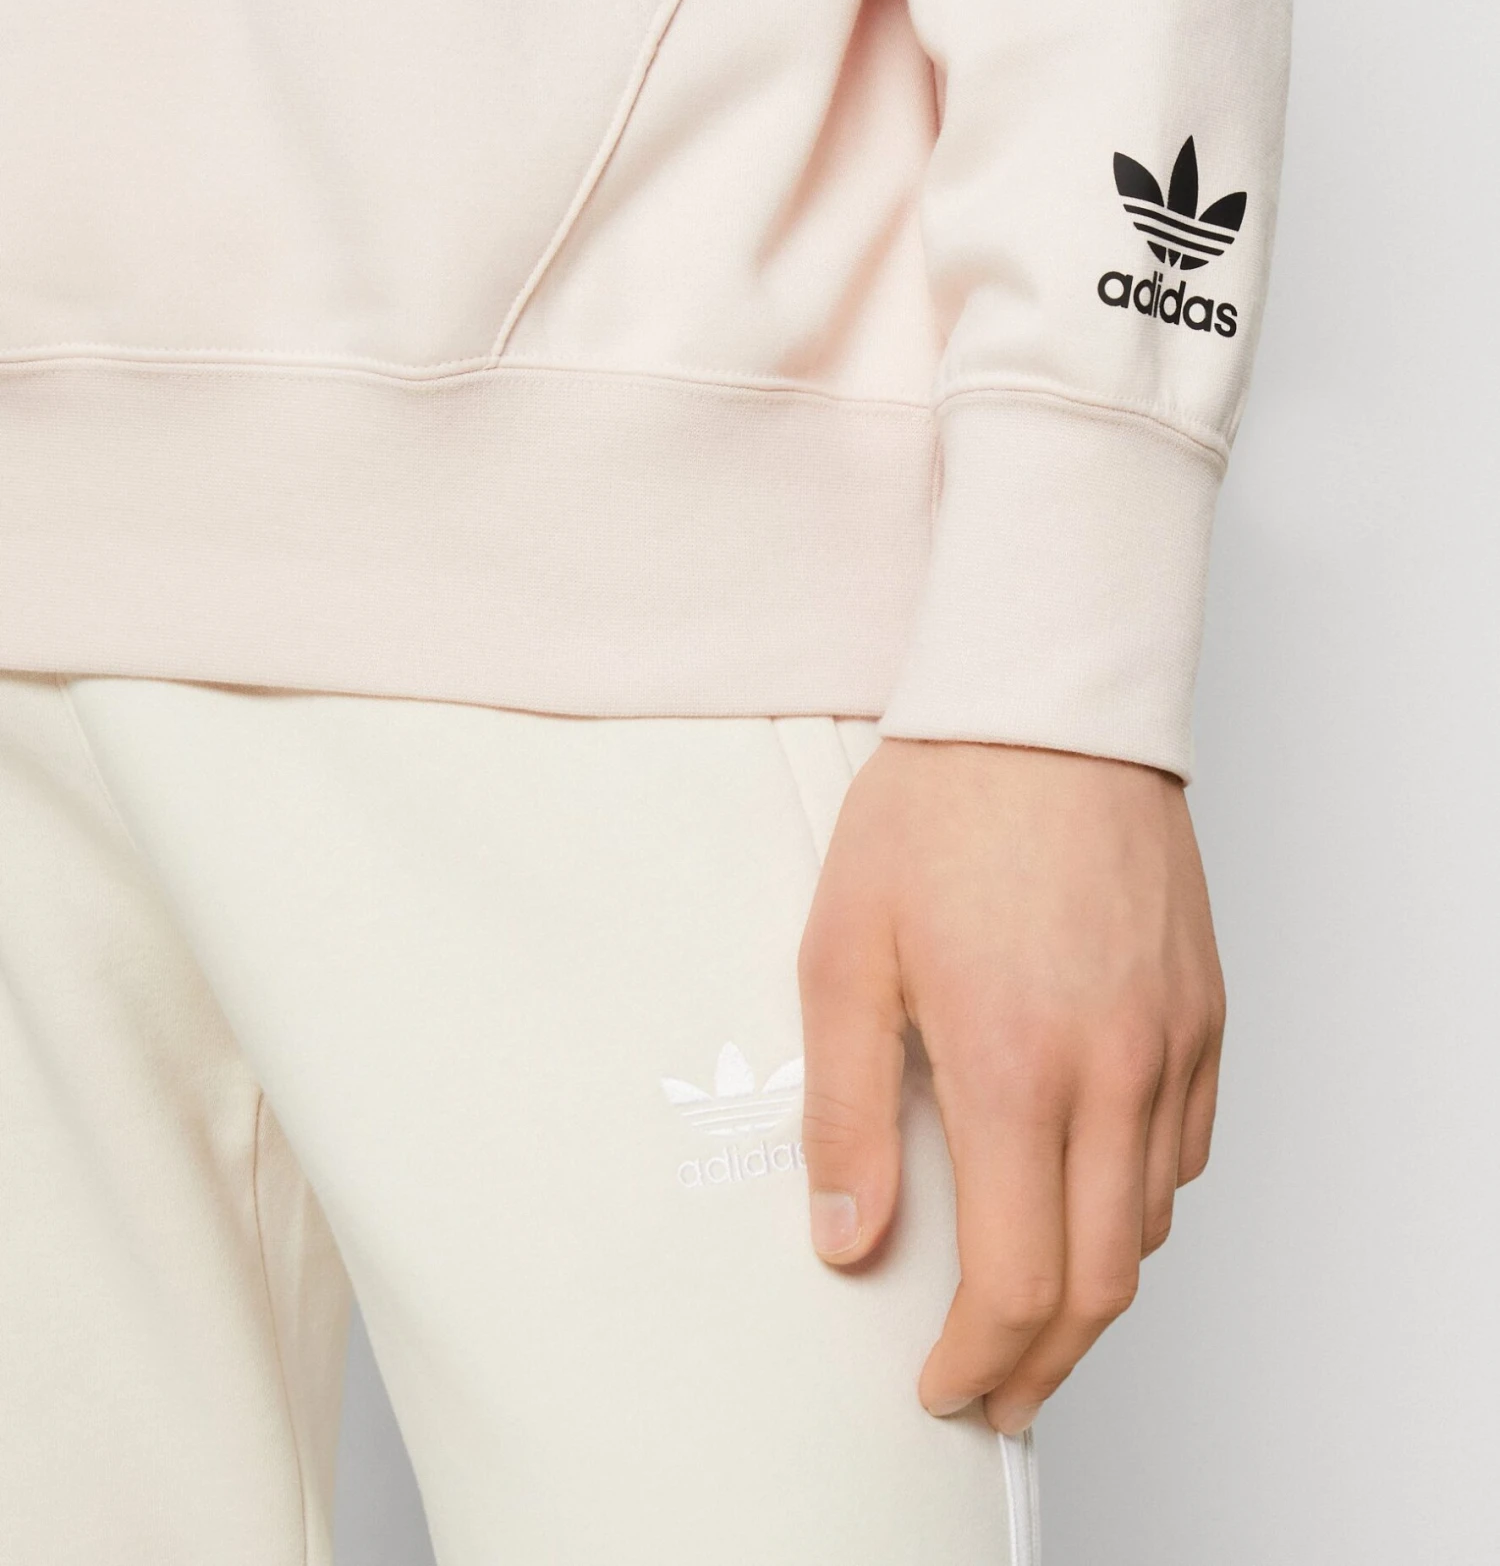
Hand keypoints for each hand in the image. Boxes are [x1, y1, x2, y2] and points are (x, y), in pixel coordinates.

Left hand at [796, 738, 1224, 1432]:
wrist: (1044, 706)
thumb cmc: (937, 810)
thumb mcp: (843, 953)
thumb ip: (844, 1111)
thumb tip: (848, 1240)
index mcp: (1015, 1066)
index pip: (1019, 1280)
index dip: (981, 1359)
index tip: (944, 1386)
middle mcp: (1113, 1068)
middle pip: (1104, 1281)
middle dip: (1045, 1361)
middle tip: (995, 1389)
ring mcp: (1171, 1038)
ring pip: (1153, 1218)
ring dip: (1094, 1281)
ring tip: (1032, 1295)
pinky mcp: (1203, 1006)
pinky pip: (1190, 1144)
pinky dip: (1142, 1196)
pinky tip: (1090, 1186)